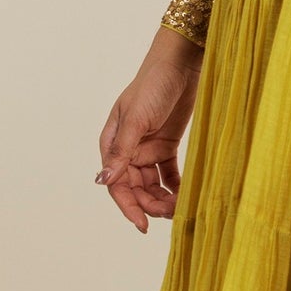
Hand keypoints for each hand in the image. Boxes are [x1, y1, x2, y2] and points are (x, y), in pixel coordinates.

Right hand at [96, 28, 202, 231]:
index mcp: (113, 144)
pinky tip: (187, 196)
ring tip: (181, 207)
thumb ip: (122, 151)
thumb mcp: (136, 118)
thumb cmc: (153, 85)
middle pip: (135, 189)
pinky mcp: (167, 145)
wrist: (181, 64)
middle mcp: (128, 150)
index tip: (144, 225)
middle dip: (150, 204)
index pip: (116, 184)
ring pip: (152, 185)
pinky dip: (176, 187)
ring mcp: (147, 149)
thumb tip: (103, 181)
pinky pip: (168, 175)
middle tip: (172, 214)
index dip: (128, 207)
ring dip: (163, 199)